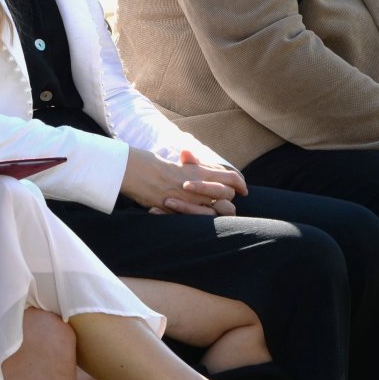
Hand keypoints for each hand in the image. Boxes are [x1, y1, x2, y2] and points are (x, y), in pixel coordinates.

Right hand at [121, 145, 236, 215]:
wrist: (135, 171)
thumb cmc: (154, 165)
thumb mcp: (177, 164)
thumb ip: (191, 165)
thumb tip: (198, 162)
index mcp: (199, 170)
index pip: (230, 176)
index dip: (239, 183)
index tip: (243, 189)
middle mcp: (198, 183)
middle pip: (227, 193)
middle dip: (229, 198)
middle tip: (229, 199)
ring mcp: (189, 197)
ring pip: (217, 208)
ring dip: (218, 210)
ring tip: (214, 209)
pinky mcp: (179, 208)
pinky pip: (200, 217)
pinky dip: (204, 217)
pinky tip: (203, 217)